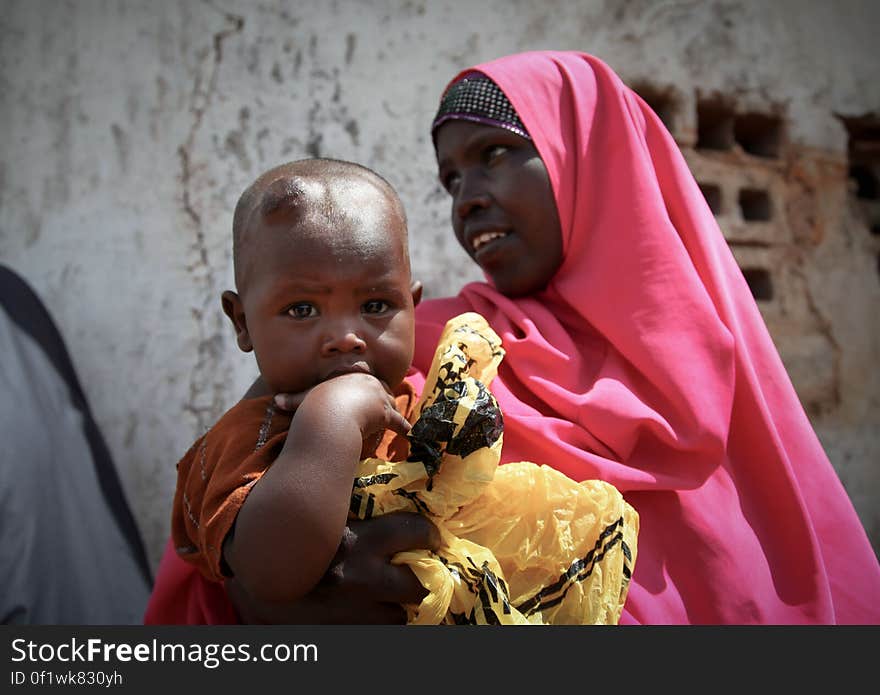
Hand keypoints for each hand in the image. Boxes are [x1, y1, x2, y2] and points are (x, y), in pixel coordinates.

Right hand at [226, 512, 440, 623]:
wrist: (254, 576)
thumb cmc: (292, 534)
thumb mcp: (324, 511)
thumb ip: (353, 497)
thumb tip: (390, 477)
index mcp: (358, 541)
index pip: (416, 533)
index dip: (428, 534)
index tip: (429, 534)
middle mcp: (361, 578)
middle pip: (417, 586)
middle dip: (422, 577)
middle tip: (419, 567)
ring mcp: (353, 612)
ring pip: (400, 615)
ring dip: (399, 602)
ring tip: (390, 589)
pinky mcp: (344, 630)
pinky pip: (380, 629)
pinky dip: (380, 618)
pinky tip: (370, 605)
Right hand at [288, 373, 409, 457]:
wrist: (330, 413)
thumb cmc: (315, 404)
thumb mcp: (304, 399)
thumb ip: (293, 400)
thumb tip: (275, 401)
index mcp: (349, 374)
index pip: (361, 377)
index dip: (365, 383)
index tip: (368, 387)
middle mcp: (367, 382)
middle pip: (380, 388)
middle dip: (383, 396)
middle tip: (384, 404)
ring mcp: (378, 396)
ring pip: (389, 403)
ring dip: (392, 411)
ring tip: (395, 419)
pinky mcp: (385, 413)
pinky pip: (397, 421)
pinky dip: (403, 427)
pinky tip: (408, 432)